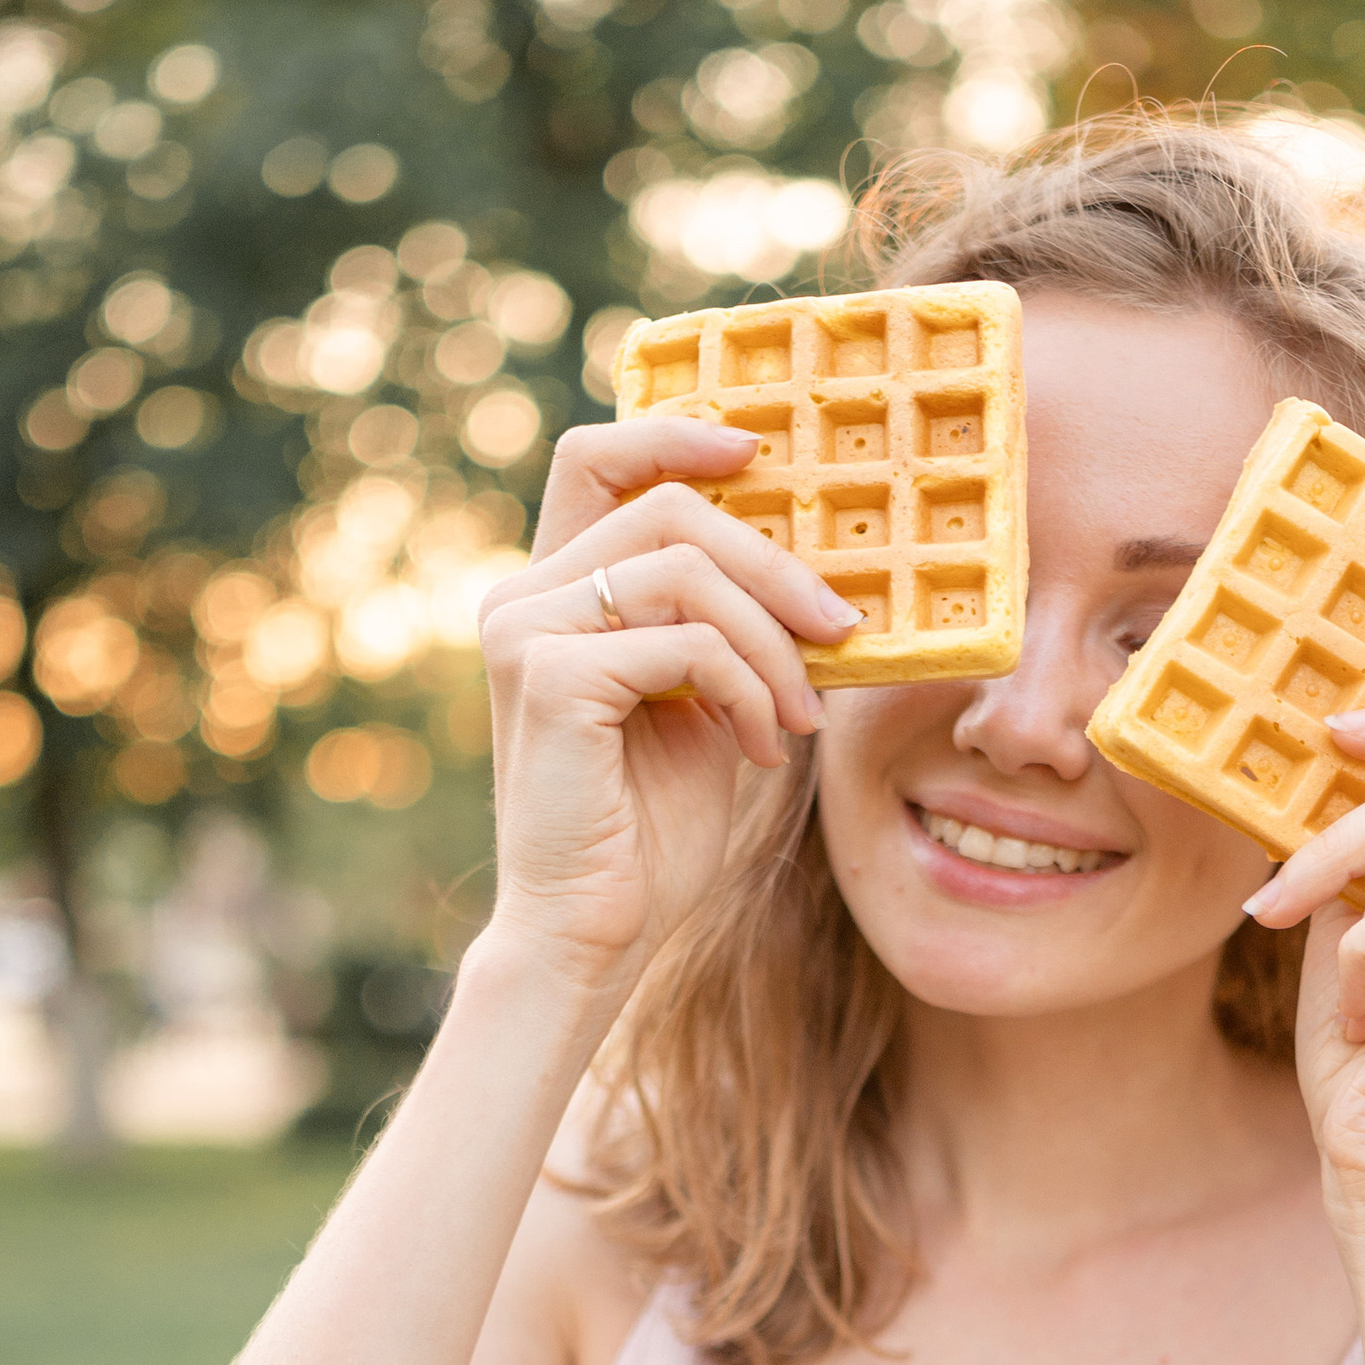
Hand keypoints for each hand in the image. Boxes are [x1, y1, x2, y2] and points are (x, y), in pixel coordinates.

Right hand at [472, 416, 859, 994]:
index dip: (676, 432)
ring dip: (772, 643)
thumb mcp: (701, 703)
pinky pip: (686, 643)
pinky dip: (746, 691)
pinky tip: (759, 749)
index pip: (597, 458)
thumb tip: (818, 569)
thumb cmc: (647, 829)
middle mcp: (522, 596)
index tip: (760, 451)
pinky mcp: (549, 678)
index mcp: (551, 590)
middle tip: (843, 627)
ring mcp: (525, 631)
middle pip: (667, 504)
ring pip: (685, 571)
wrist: (592, 931)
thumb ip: (722, 627)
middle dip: (773, 562)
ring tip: (802, 715)